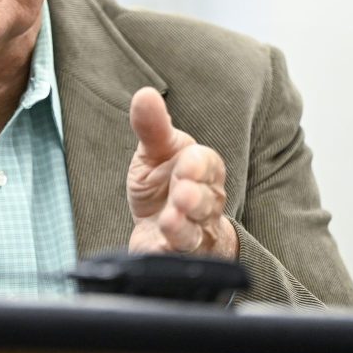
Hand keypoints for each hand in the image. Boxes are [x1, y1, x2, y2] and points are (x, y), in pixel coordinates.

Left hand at [127, 86, 238, 258]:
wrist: (160, 227)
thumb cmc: (163, 182)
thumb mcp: (156, 152)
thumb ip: (152, 127)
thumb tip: (144, 94)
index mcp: (202, 171)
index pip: (208, 166)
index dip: (199, 166)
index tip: (186, 163)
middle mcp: (205, 203)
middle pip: (206, 201)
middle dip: (195, 198)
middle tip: (182, 194)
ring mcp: (194, 233)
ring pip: (196, 232)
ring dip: (183, 227)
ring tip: (169, 221)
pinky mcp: (176, 257)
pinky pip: (177, 258)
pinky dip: (168, 253)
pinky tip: (159, 247)